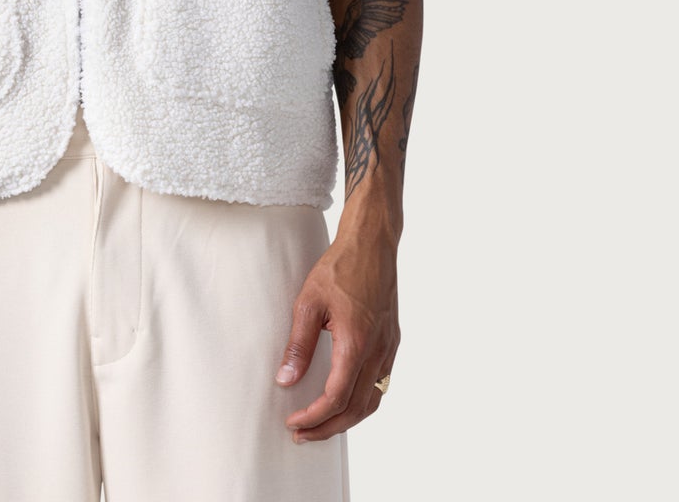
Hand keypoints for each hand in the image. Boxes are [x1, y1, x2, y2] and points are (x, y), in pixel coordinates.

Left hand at [275, 231, 399, 442]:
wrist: (372, 243)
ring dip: (347, 420)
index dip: (314, 417)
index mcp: (357, 344)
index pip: (336, 398)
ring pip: (372, 401)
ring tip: (321, 424)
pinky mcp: (392, 342)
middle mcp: (378, 352)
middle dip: (328, 428)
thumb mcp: (308, 302)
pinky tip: (344, 399)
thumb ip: (299, 345)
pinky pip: (380, 385)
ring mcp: (389, 349)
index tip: (293, 422)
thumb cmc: (340, 267)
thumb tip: (286, 379)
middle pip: (356, 409)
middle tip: (302, 434)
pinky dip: (362, 402)